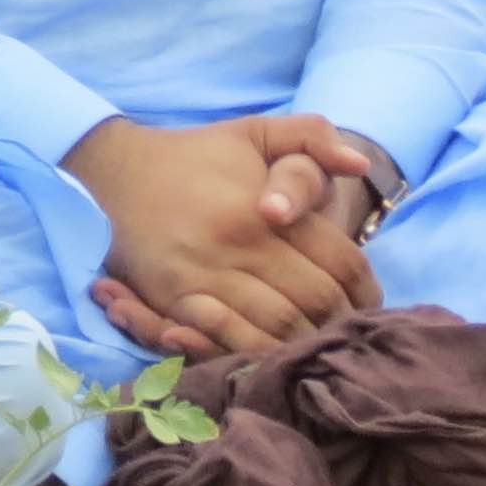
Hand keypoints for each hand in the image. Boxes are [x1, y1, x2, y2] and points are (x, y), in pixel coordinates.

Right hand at [70, 114, 381, 361]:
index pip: (341, 262)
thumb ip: (311, 137)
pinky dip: (262, 352)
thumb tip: (359, 164)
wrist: (116, 169)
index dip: (366, 289)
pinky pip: (232, 340)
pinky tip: (276, 352)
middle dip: (343, 321)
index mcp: (264, 208)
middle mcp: (238, 244)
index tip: (368, 302)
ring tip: (320, 345)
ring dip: (308, 342)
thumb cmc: (196, 155)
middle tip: (350, 331)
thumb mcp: (253, 132)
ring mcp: (205, 276)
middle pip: (317, 302)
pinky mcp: (175, 299)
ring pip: (280, 328)